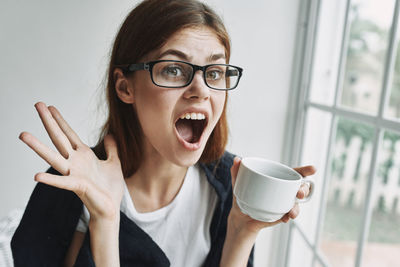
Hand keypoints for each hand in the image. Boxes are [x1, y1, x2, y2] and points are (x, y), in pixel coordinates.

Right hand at [20, 102, 124, 220]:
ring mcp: (74, 174)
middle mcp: (75, 162)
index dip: (61, 120)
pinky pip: (63, 183)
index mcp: (84, 155)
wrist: (111, 208)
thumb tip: (110, 134)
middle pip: (59, 138)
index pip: (69, 134)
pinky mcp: (78, 186)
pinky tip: (36, 176)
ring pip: (54, 157)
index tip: (51, 106)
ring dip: (39, 147)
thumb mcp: (114, 162)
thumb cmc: (110, 187)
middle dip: (49, 121)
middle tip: (37, 104)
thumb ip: (111, 149)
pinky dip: (51, 180)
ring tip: (23, 134)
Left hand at [228, 157, 315, 234]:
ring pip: (297, 204)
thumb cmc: (243, 194)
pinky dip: (287, 217)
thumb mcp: (239, 182)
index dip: (305, 170)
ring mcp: (283, 203)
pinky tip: (285, 218)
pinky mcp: (280, 215)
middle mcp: (284, 191)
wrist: (239, 215)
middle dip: (304, 190)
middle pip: (300, 188)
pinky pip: (287, 216)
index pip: (294, 173)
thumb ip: (237, 171)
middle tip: (299, 192)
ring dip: (297, 207)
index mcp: (278, 179)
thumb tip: (236, 160)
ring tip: (292, 212)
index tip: (313, 169)